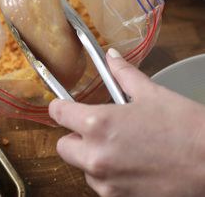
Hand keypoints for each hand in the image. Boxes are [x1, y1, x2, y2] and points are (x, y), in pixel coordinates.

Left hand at [49, 48, 204, 196]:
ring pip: (81, 166)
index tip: (62, 106)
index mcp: (98, 123)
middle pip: (63, 146)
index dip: (59, 107)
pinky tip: (129, 163)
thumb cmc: (182, 126)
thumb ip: (123, 73)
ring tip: (118, 146)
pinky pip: (99, 184)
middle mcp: (95, 155)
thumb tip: (112, 57)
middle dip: (74, 136)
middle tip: (95, 128)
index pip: (58, 113)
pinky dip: (106, 174)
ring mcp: (105, 181)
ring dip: (91, 156)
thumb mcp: (149, 93)